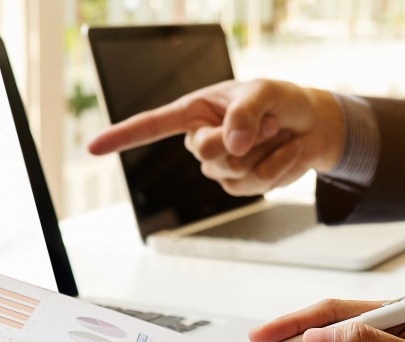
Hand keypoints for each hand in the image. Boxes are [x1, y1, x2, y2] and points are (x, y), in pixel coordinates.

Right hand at [87, 79, 343, 195]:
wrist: (311, 127)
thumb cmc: (282, 101)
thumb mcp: (266, 92)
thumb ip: (245, 113)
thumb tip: (232, 144)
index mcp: (195, 111)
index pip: (152, 125)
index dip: (122, 136)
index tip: (94, 148)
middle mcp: (200, 139)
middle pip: (204, 152)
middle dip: (237, 140)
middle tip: (264, 124)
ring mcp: (218, 166)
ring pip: (231, 172)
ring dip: (262, 153)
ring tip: (274, 134)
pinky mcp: (237, 185)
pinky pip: (252, 187)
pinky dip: (276, 168)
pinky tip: (283, 153)